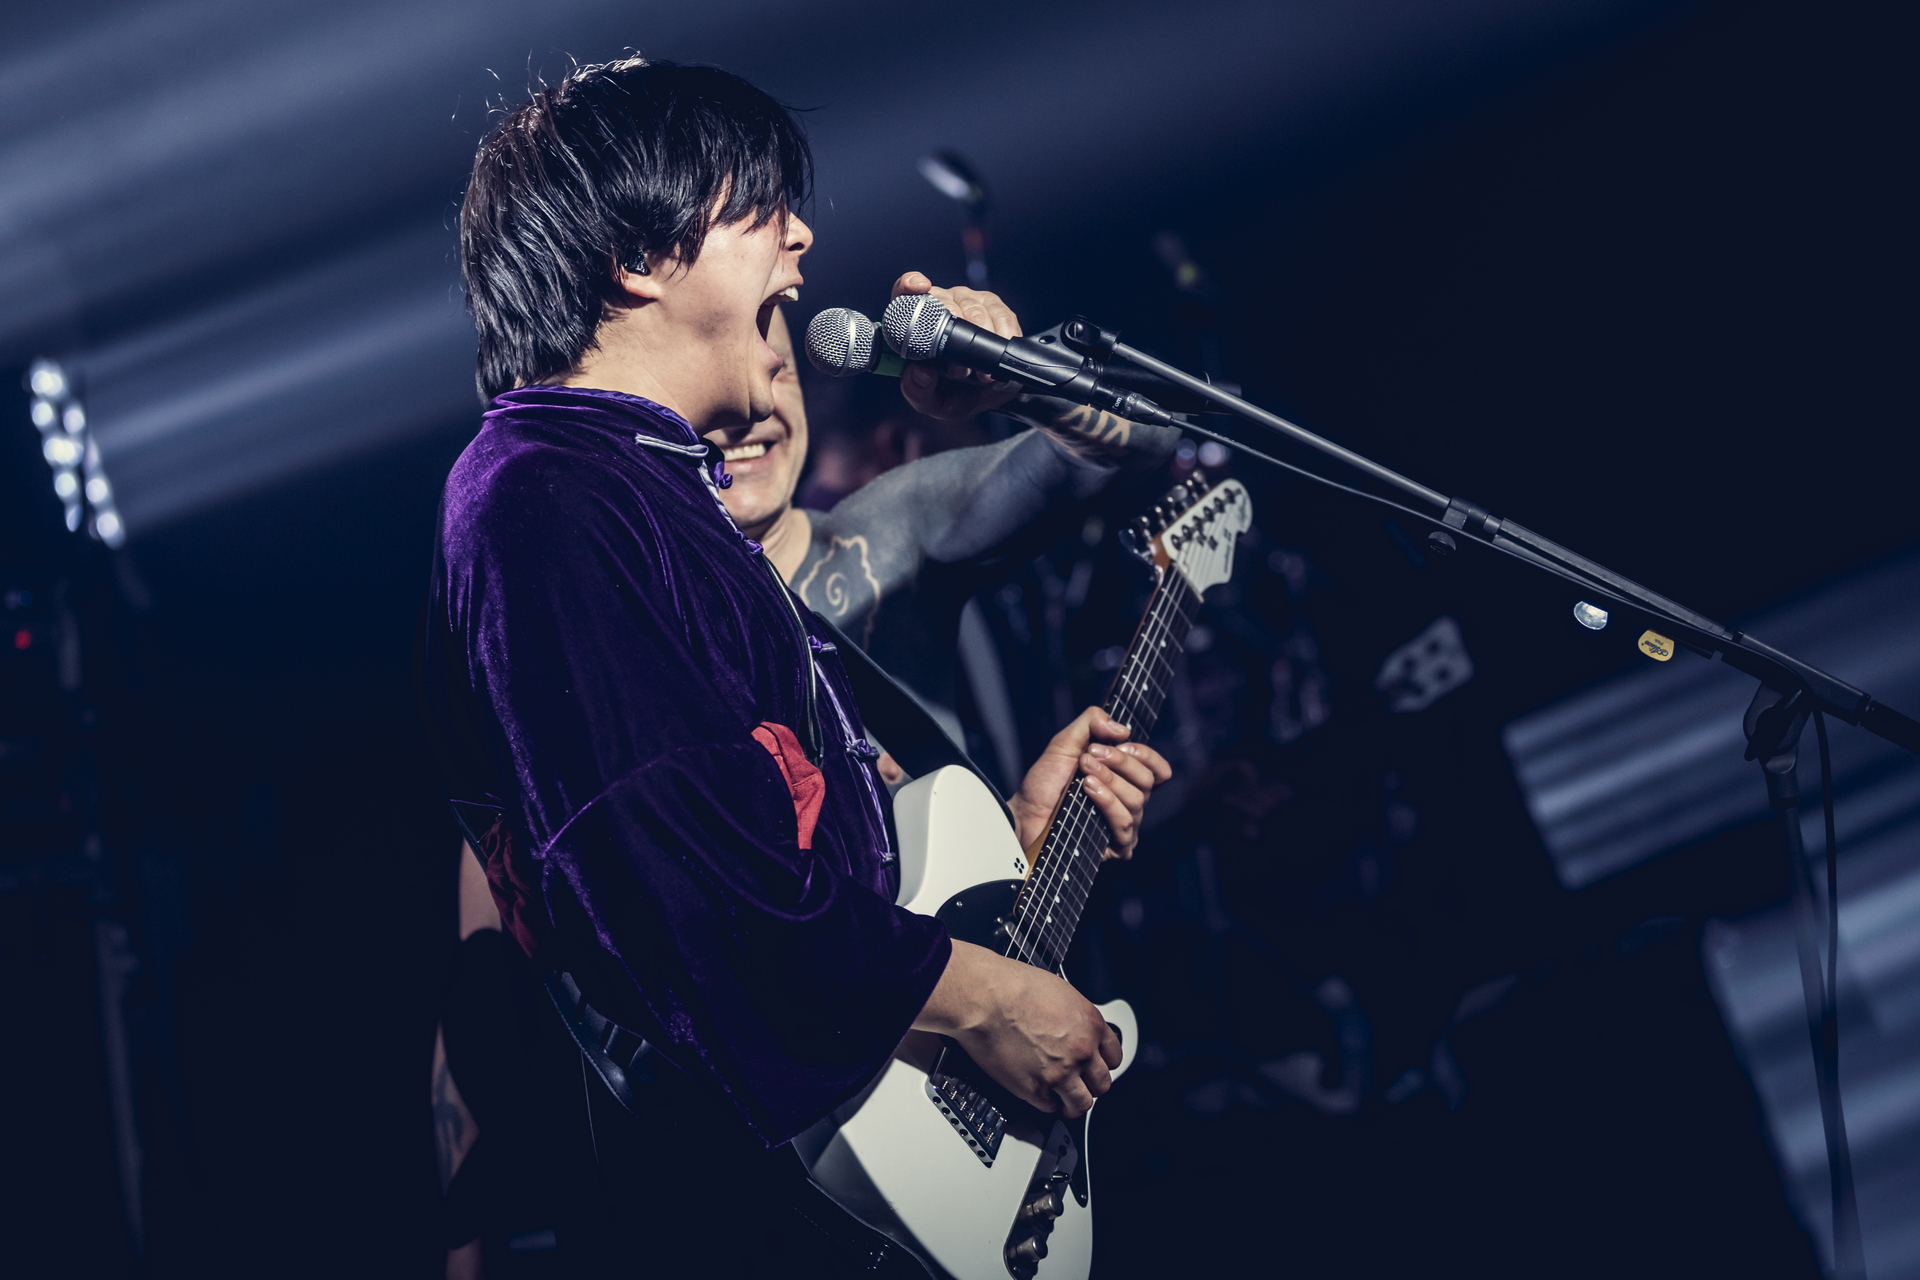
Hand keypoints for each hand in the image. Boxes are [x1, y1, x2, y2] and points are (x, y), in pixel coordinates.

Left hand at [890, 271, 1023, 419]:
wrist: (986, 396)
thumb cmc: (953, 392)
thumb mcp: (930, 401)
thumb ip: (918, 392)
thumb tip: (919, 372)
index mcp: (915, 323)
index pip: (904, 292)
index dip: (909, 285)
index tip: (919, 288)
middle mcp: (940, 305)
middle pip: (944, 301)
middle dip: (953, 332)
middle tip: (959, 367)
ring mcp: (968, 302)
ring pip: (973, 308)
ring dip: (979, 339)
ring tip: (980, 370)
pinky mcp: (993, 306)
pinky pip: (1000, 313)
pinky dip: (1002, 334)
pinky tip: (1001, 349)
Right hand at [915, 940, 1120, 1115]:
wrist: (985, 999)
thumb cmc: (1012, 986)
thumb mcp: (1059, 991)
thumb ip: (1073, 1017)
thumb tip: (1071, 1027)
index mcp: (1090, 1025)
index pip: (1114, 1056)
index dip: (1104, 1063)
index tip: (1096, 1066)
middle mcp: (1081, 1052)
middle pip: (1102, 1083)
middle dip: (1092, 1084)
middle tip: (1081, 1083)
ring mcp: (1059, 1074)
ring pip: (1081, 1103)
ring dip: (1074, 1103)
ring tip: (1065, 1100)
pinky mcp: (1034, 1090)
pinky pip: (1049, 1107)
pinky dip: (1046, 1104)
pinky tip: (1041, 1095)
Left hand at [1009, 707, 1172, 860]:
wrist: (1023, 814)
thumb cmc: (1044, 783)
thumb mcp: (1065, 743)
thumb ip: (1092, 723)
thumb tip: (1123, 729)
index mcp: (1125, 779)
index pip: (1157, 769)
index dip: (1145, 755)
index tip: (1121, 744)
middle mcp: (1128, 802)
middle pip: (1146, 781)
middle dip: (1119, 763)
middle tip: (1088, 758)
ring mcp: (1123, 826)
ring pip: (1136, 801)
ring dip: (1109, 781)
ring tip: (1083, 776)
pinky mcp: (1115, 847)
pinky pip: (1124, 824)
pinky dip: (1107, 803)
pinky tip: (1087, 792)